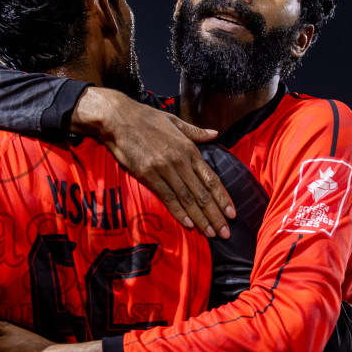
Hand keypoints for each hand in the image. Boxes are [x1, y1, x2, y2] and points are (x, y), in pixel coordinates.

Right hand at [72, 87, 233, 238]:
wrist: (119, 119)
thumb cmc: (146, 119)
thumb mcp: (175, 121)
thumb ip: (196, 132)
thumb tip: (215, 133)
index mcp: (189, 150)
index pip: (211, 179)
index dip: (223, 198)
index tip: (232, 213)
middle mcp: (180, 162)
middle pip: (202, 193)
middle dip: (215, 215)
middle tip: (225, 232)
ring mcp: (164, 170)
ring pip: (187, 199)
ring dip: (200, 218)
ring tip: (211, 233)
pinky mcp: (148, 176)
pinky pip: (167, 197)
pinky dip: (179, 212)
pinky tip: (189, 224)